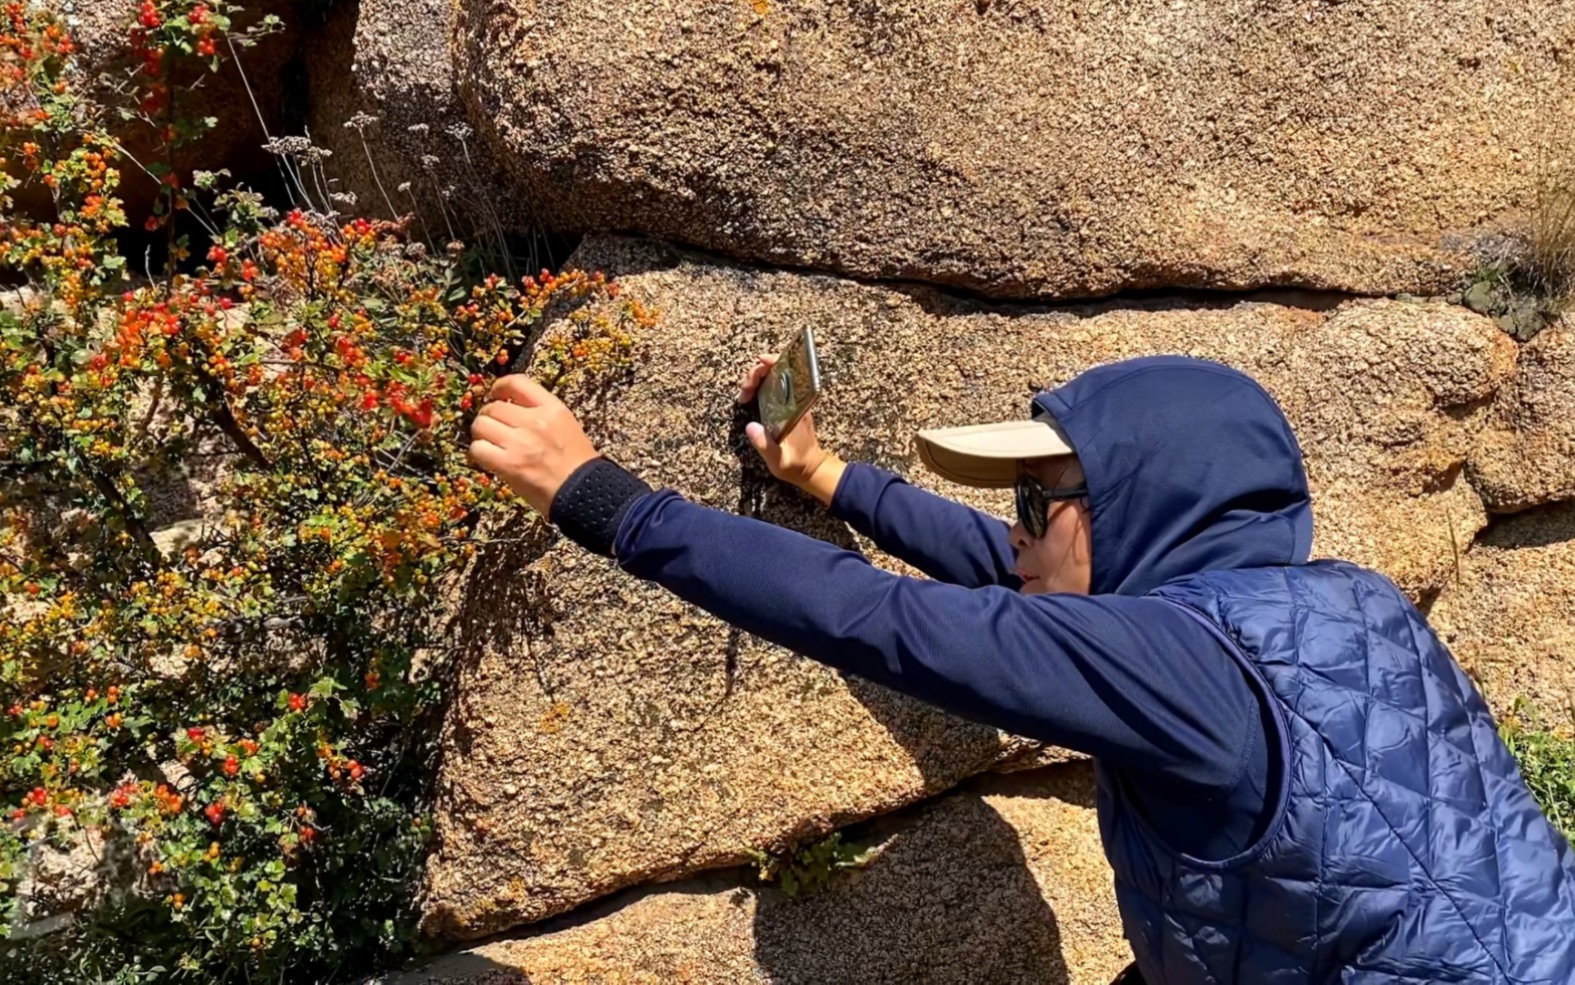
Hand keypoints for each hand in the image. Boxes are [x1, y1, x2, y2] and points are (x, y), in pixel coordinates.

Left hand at [468, 376, 599, 515]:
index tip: (495, 395)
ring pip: (481, 425)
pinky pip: (478, 449)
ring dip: (481, 434)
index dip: (499, 387)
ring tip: (490, 444)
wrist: (585, 492)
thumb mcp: (566, 427)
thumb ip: (541, 415)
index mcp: (553, 409)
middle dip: (489, 417)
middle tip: (493, 429)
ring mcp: (521, 442)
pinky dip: (479, 453)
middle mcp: (535, 420)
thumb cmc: (578, 465)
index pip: (517, 383)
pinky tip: (489, 459)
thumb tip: (510, 412)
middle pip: (493, 407)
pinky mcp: (509, 463)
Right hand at [738, 354, 844, 505]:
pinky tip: (749, 396)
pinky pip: (773, 388)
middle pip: (777, 372)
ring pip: (773, 378)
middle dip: (756, 373)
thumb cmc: (797, 465)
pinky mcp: (786, 407)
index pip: (790, 374)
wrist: (812, 469)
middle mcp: (795, 401)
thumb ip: (765, 445)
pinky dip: (759, 386)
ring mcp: (791, 402)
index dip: (775, 361)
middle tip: (744, 391)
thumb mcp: (780, 460)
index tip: (761, 362)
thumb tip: (751, 427)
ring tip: (744, 395)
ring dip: (756, 379)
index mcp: (797, 408)